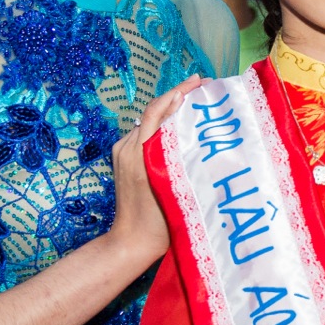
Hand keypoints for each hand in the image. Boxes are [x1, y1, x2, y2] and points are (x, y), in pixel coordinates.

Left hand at [108, 76, 199, 270]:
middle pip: (154, 113)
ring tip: (197, 106)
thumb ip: (175, 150)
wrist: (131, 242)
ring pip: (150, 123)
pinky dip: (163, 128)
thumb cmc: (158, 222)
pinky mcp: (123, 160)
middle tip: (203, 88)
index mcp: (139, 153)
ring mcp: (122, 154)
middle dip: (178, 98)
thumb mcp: (173, 185)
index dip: (178, 93)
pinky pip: (145, 136)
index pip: (157, 111)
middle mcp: (127, 148)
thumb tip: (186, 118)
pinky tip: (182, 129)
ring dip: (171, 113)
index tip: (198, 82)